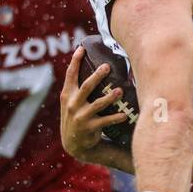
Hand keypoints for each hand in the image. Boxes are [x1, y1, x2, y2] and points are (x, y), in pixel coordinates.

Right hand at [60, 47, 131, 164]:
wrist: (73, 143)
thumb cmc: (76, 116)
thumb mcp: (71, 102)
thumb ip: (77, 87)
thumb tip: (93, 67)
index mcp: (67, 95)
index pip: (70, 75)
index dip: (75, 61)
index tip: (82, 48)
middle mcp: (72, 104)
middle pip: (86, 86)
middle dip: (97, 76)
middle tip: (107, 66)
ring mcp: (81, 117)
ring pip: (97, 104)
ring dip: (110, 97)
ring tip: (120, 91)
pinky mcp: (90, 128)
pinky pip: (105, 121)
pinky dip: (116, 118)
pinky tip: (125, 114)